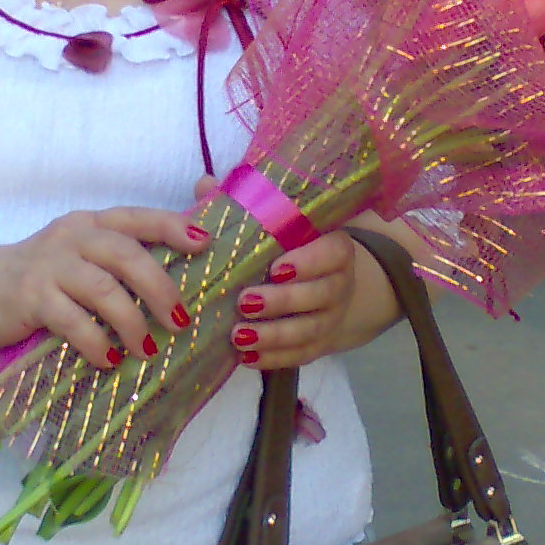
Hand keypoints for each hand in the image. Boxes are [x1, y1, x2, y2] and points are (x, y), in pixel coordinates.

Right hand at [0, 207, 208, 370]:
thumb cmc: (38, 280)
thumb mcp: (78, 260)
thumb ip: (116, 265)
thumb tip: (175, 293)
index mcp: (91, 224)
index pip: (138, 219)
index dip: (174, 227)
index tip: (204, 245)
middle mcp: (73, 237)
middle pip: (127, 255)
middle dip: (160, 289)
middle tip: (180, 321)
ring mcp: (50, 265)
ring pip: (104, 289)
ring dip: (132, 322)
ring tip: (145, 350)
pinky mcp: (30, 295)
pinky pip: (72, 320)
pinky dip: (96, 342)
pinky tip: (108, 359)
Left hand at [227, 211, 425, 370]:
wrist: (327, 283)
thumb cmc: (291, 245)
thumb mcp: (276, 222)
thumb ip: (243, 203)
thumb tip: (205, 185)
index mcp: (333, 247)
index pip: (333, 252)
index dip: (309, 262)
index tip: (275, 267)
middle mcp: (339, 283)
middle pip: (320, 295)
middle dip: (282, 301)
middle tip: (244, 301)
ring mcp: (332, 317)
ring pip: (310, 330)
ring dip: (274, 335)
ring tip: (238, 337)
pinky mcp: (320, 344)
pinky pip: (302, 356)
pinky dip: (275, 359)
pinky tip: (246, 359)